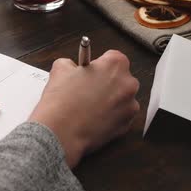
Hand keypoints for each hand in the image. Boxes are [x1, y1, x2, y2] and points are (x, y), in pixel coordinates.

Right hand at [28, 50, 139, 167]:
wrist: (60, 132)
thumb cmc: (61, 102)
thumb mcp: (60, 70)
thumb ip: (71, 64)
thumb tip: (73, 68)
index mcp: (115, 65)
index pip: (112, 57)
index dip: (98, 65)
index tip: (90, 72)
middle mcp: (128, 83)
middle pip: (120, 78)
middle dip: (106, 82)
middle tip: (87, 90)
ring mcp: (130, 106)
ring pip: (121, 98)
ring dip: (109, 100)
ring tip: (88, 106)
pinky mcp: (126, 125)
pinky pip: (120, 116)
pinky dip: (109, 116)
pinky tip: (92, 118)